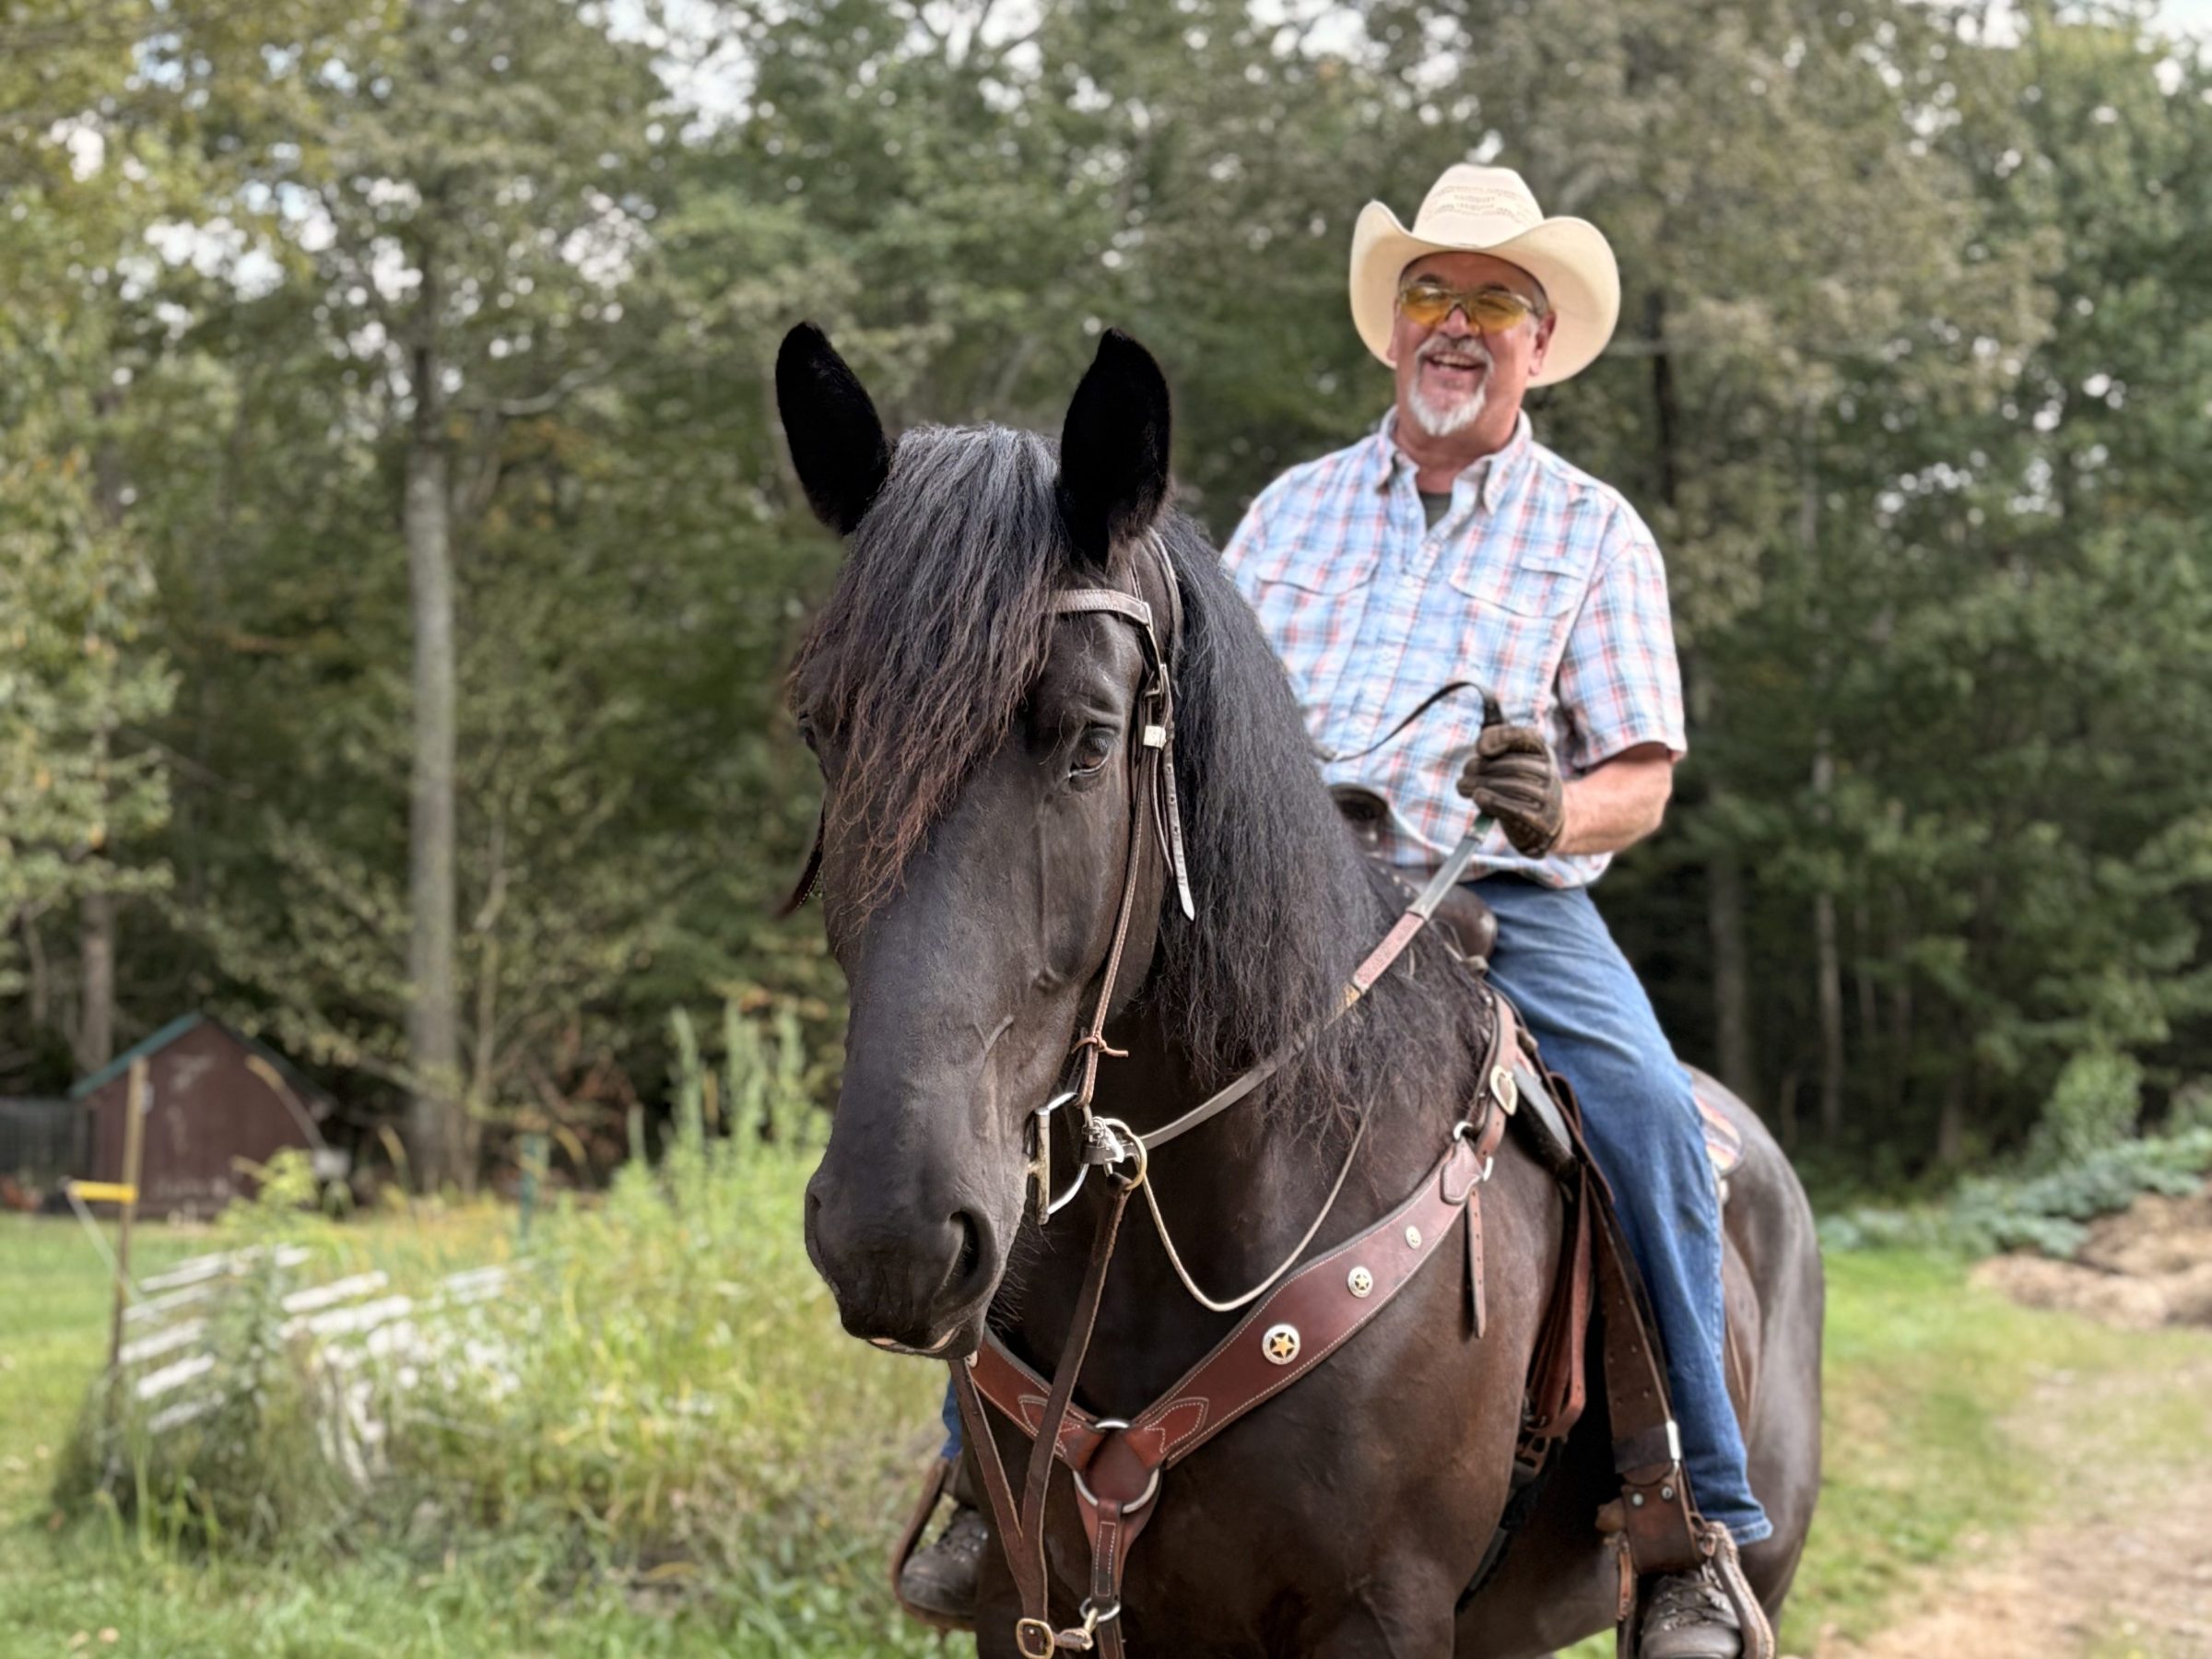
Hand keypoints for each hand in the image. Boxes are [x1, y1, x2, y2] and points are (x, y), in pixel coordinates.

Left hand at [1456, 721, 1564, 857]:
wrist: (1539, 828)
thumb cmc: (1516, 790)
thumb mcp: (1507, 767)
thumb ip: (1492, 753)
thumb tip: (1482, 749)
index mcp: (1543, 754)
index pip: (1528, 736)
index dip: (1502, 737)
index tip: (1480, 749)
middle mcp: (1550, 773)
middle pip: (1514, 765)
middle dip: (1484, 767)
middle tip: (1465, 772)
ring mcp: (1549, 797)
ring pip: (1514, 786)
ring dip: (1483, 784)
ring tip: (1463, 786)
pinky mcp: (1542, 820)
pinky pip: (1517, 809)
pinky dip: (1493, 801)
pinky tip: (1478, 797)